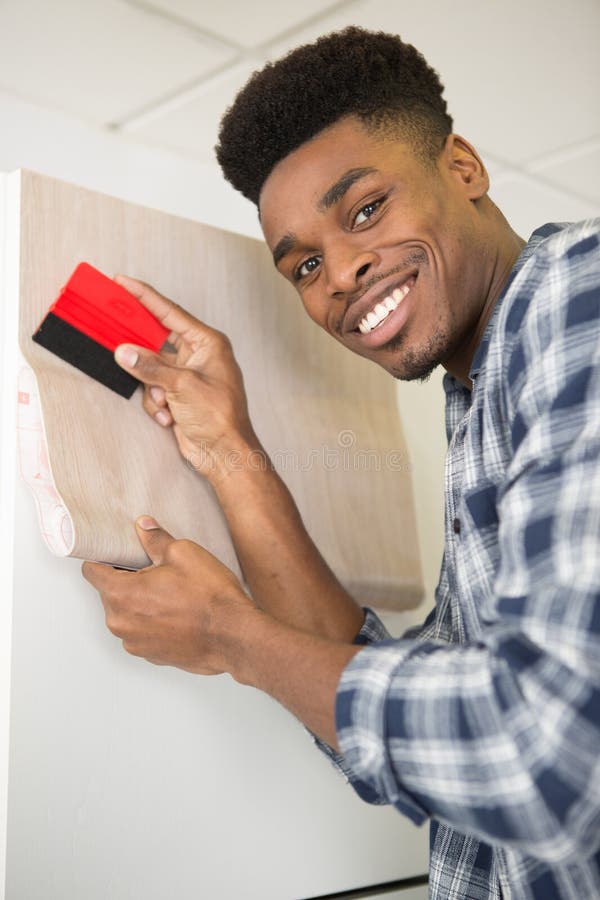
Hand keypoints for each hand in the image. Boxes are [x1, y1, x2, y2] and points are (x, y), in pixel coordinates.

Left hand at [82, 517, 253, 674]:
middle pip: (110, 593)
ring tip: (171, 594)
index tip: (114, 553)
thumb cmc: (209, 598)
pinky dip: (152, 622)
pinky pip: (142, 632)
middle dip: (127, 580)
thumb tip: (144, 527)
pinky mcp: (151, 656)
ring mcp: (135, 643)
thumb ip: (156, 539)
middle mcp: (121, 623)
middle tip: (156, 571)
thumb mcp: (183, 554)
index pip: (91, 571)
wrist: (234, 636)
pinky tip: (177, 613)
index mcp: (121, 595)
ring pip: (126, 614)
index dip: (103, 557)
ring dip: (140, 603)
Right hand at [112, 275, 256, 480]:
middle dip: (140, 351)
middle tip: (114, 333)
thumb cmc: (219, 417)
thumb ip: (150, 367)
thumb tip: (124, 351)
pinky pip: (152, 390)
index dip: (144, 296)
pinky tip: (171, 419)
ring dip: (152, 390)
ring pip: (150, 369)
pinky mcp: (177, 394)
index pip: (170, 312)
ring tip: (166, 404)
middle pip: (155, 341)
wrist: (224, 454)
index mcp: (208, 343)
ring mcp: (186, 375)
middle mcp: (197, 355)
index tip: (122, 282)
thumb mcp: (182, 386)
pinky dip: (157, 405)